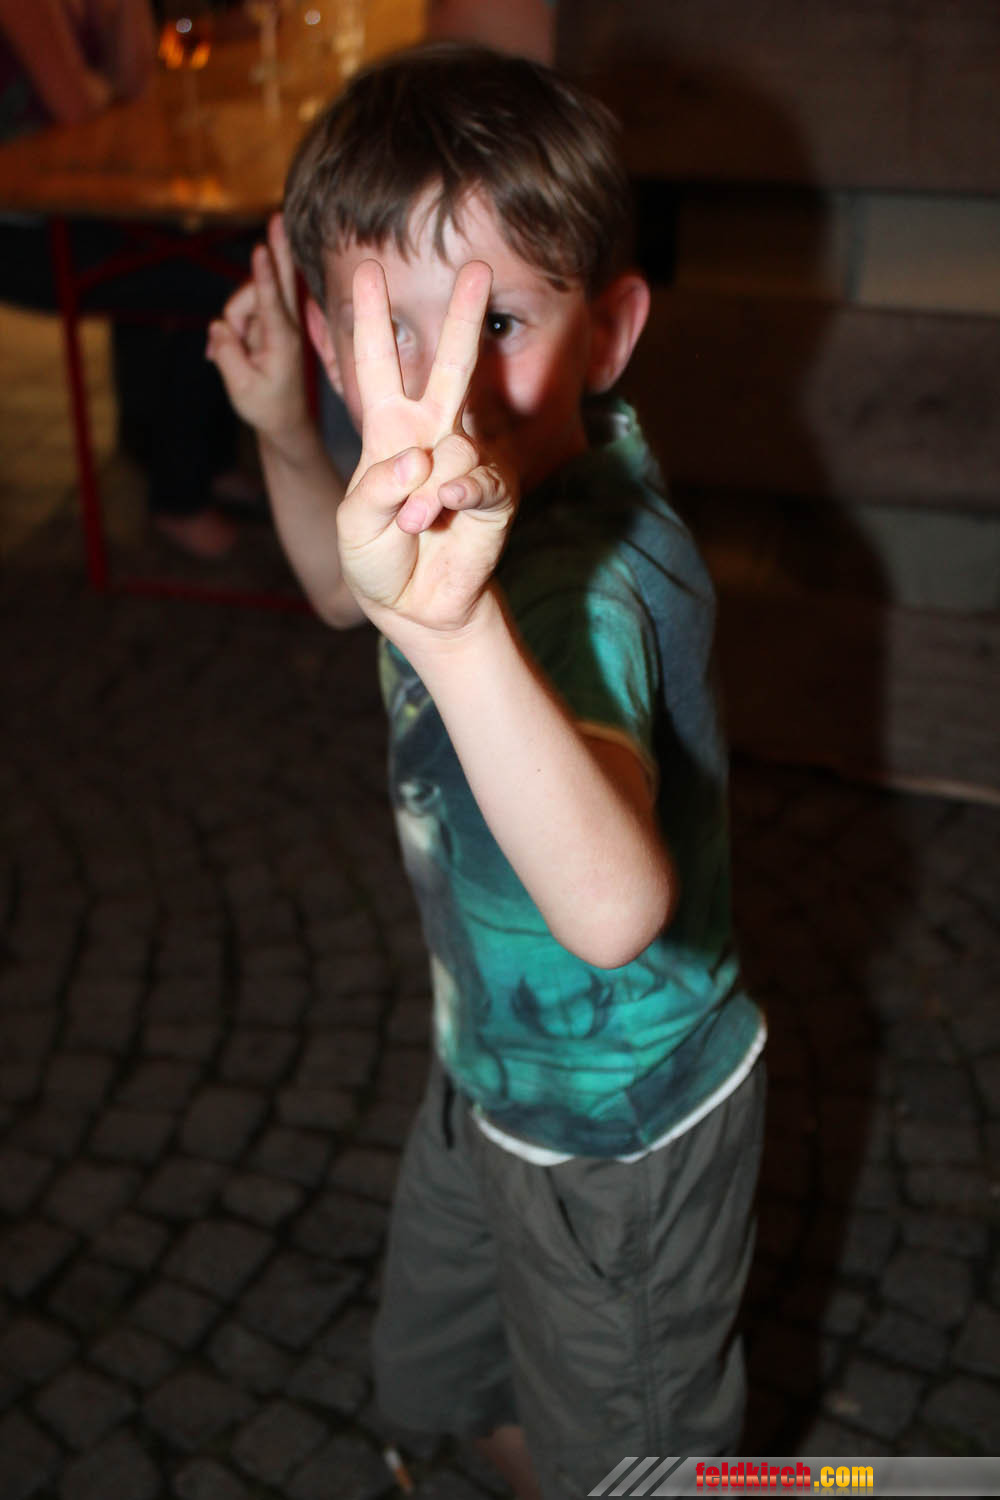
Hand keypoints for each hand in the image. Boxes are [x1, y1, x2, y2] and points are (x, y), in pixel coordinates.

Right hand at [207, 213, 309, 446]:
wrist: (285, 420)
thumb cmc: (266, 406)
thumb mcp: (241, 387)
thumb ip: (227, 354)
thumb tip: (218, 325)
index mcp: (283, 341)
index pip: (270, 302)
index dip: (262, 276)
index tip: (262, 251)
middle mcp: (285, 325)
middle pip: (275, 280)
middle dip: (275, 249)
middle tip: (278, 216)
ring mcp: (278, 320)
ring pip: (243, 300)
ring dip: (232, 321)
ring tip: (239, 356)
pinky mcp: (270, 320)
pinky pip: (242, 309)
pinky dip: (233, 324)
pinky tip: (235, 348)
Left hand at [337, 259, 516, 638]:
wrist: (414, 605)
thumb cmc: (376, 557)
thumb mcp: (354, 523)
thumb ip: (377, 489)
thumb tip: (420, 460)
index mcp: (387, 431)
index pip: (377, 366)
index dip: (370, 320)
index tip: (368, 269)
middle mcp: (430, 436)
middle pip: (449, 366)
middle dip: (462, 318)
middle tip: (478, 267)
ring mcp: (465, 462)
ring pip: (456, 441)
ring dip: (427, 488)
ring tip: (416, 522)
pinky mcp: (495, 493)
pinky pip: (481, 476)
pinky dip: (459, 492)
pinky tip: (447, 507)